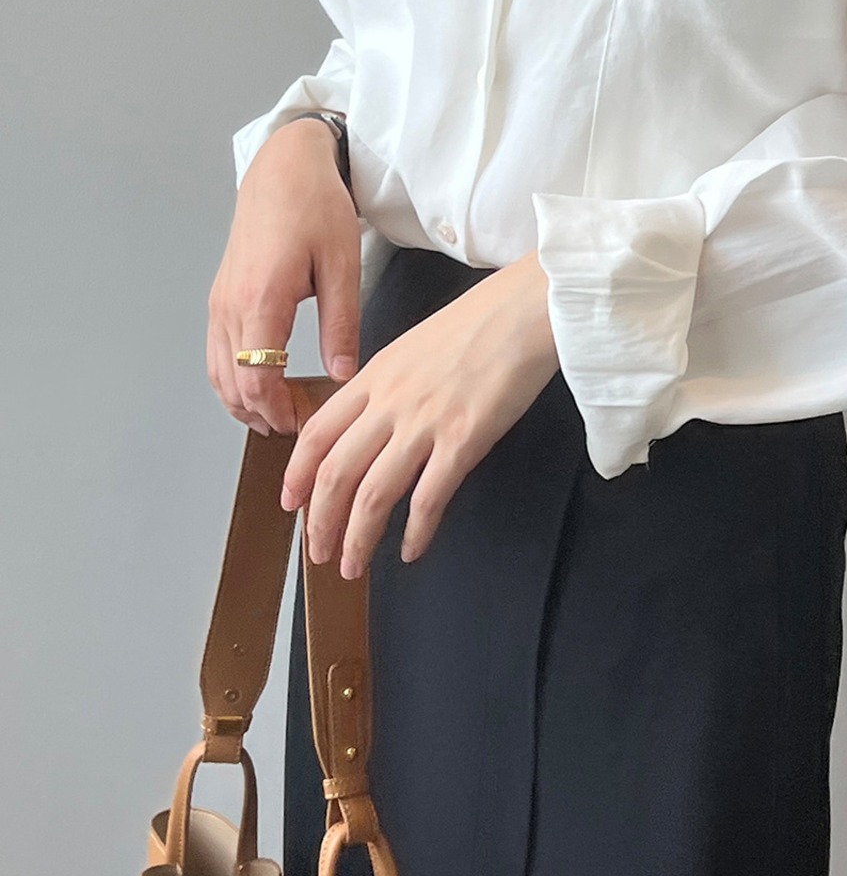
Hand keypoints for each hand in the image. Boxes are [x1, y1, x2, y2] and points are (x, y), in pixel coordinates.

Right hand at [208, 118, 360, 435]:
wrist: (283, 168)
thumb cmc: (315, 207)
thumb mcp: (342, 265)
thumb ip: (341, 325)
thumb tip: (342, 375)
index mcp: (261, 299)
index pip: (257, 378)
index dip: (279, 411)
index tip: (306, 424)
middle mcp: (230, 305)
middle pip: (233, 384)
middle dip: (264, 414)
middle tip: (300, 427)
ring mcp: (220, 302)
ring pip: (218, 373)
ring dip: (244, 402)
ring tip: (281, 416)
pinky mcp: (220, 297)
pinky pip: (217, 353)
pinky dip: (234, 379)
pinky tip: (261, 387)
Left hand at [279, 249, 558, 575]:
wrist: (525, 311)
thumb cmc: (480, 325)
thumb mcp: (413, 348)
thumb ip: (386, 386)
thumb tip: (371, 424)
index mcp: (374, 377)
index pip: (317, 434)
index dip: (297, 476)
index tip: (291, 505)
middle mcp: (390, 402)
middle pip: (336, 472)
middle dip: (320, 521)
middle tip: (319, 552)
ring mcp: (425, 422)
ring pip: (374, 493)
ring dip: (358, 537)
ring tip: (355, 564)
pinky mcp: (464, 439)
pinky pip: (429, 497)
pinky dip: (415, 531)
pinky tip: (411, 549)